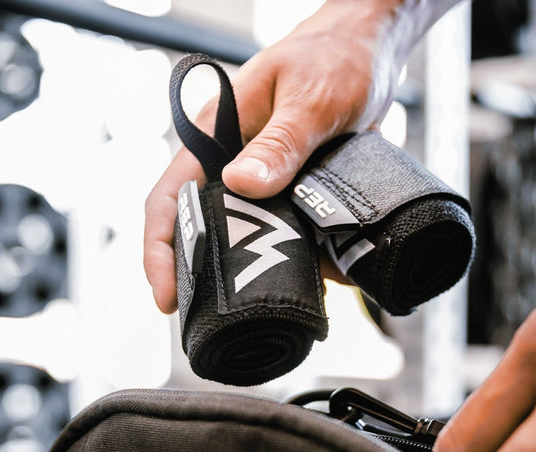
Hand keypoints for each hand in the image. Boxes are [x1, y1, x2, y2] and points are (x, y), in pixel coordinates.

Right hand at [144, 0, 410, 313]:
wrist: (375, 48)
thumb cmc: (335, 57)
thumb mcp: (311, 98)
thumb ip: (282, 140)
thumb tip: (244, 185)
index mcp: (217, 136)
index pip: (171, 199)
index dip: (160, 251)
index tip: (166, 297)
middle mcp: (236, 165)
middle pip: (207, 231)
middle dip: (211, 277)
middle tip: (221, 320)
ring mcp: (270, 182)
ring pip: (254, 240)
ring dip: (265, 273)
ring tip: (278, 308)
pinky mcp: (301, 192)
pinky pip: (297, 234)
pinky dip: (307, 260)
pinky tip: (322, 282)